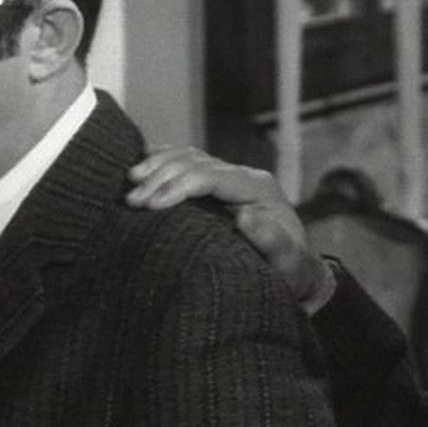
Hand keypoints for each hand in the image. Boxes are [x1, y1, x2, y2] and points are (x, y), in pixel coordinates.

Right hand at [127, 147, 330, 309]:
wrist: (298, 269)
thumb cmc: (291, 269)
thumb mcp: (288, 262)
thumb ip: (272, 241)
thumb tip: (245, 217)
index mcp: (258, 188)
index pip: (210, 175)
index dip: (178, 185)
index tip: (150, 205)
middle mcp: (244, 177)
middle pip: (195, 162)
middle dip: (160, 177)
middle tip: (131, 200)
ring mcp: (232, 177)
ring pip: (189, 157)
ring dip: (157, 166)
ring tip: (130, 182)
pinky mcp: (220, 185)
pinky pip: (188, 163)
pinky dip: (164, 161)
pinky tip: (142, 164)